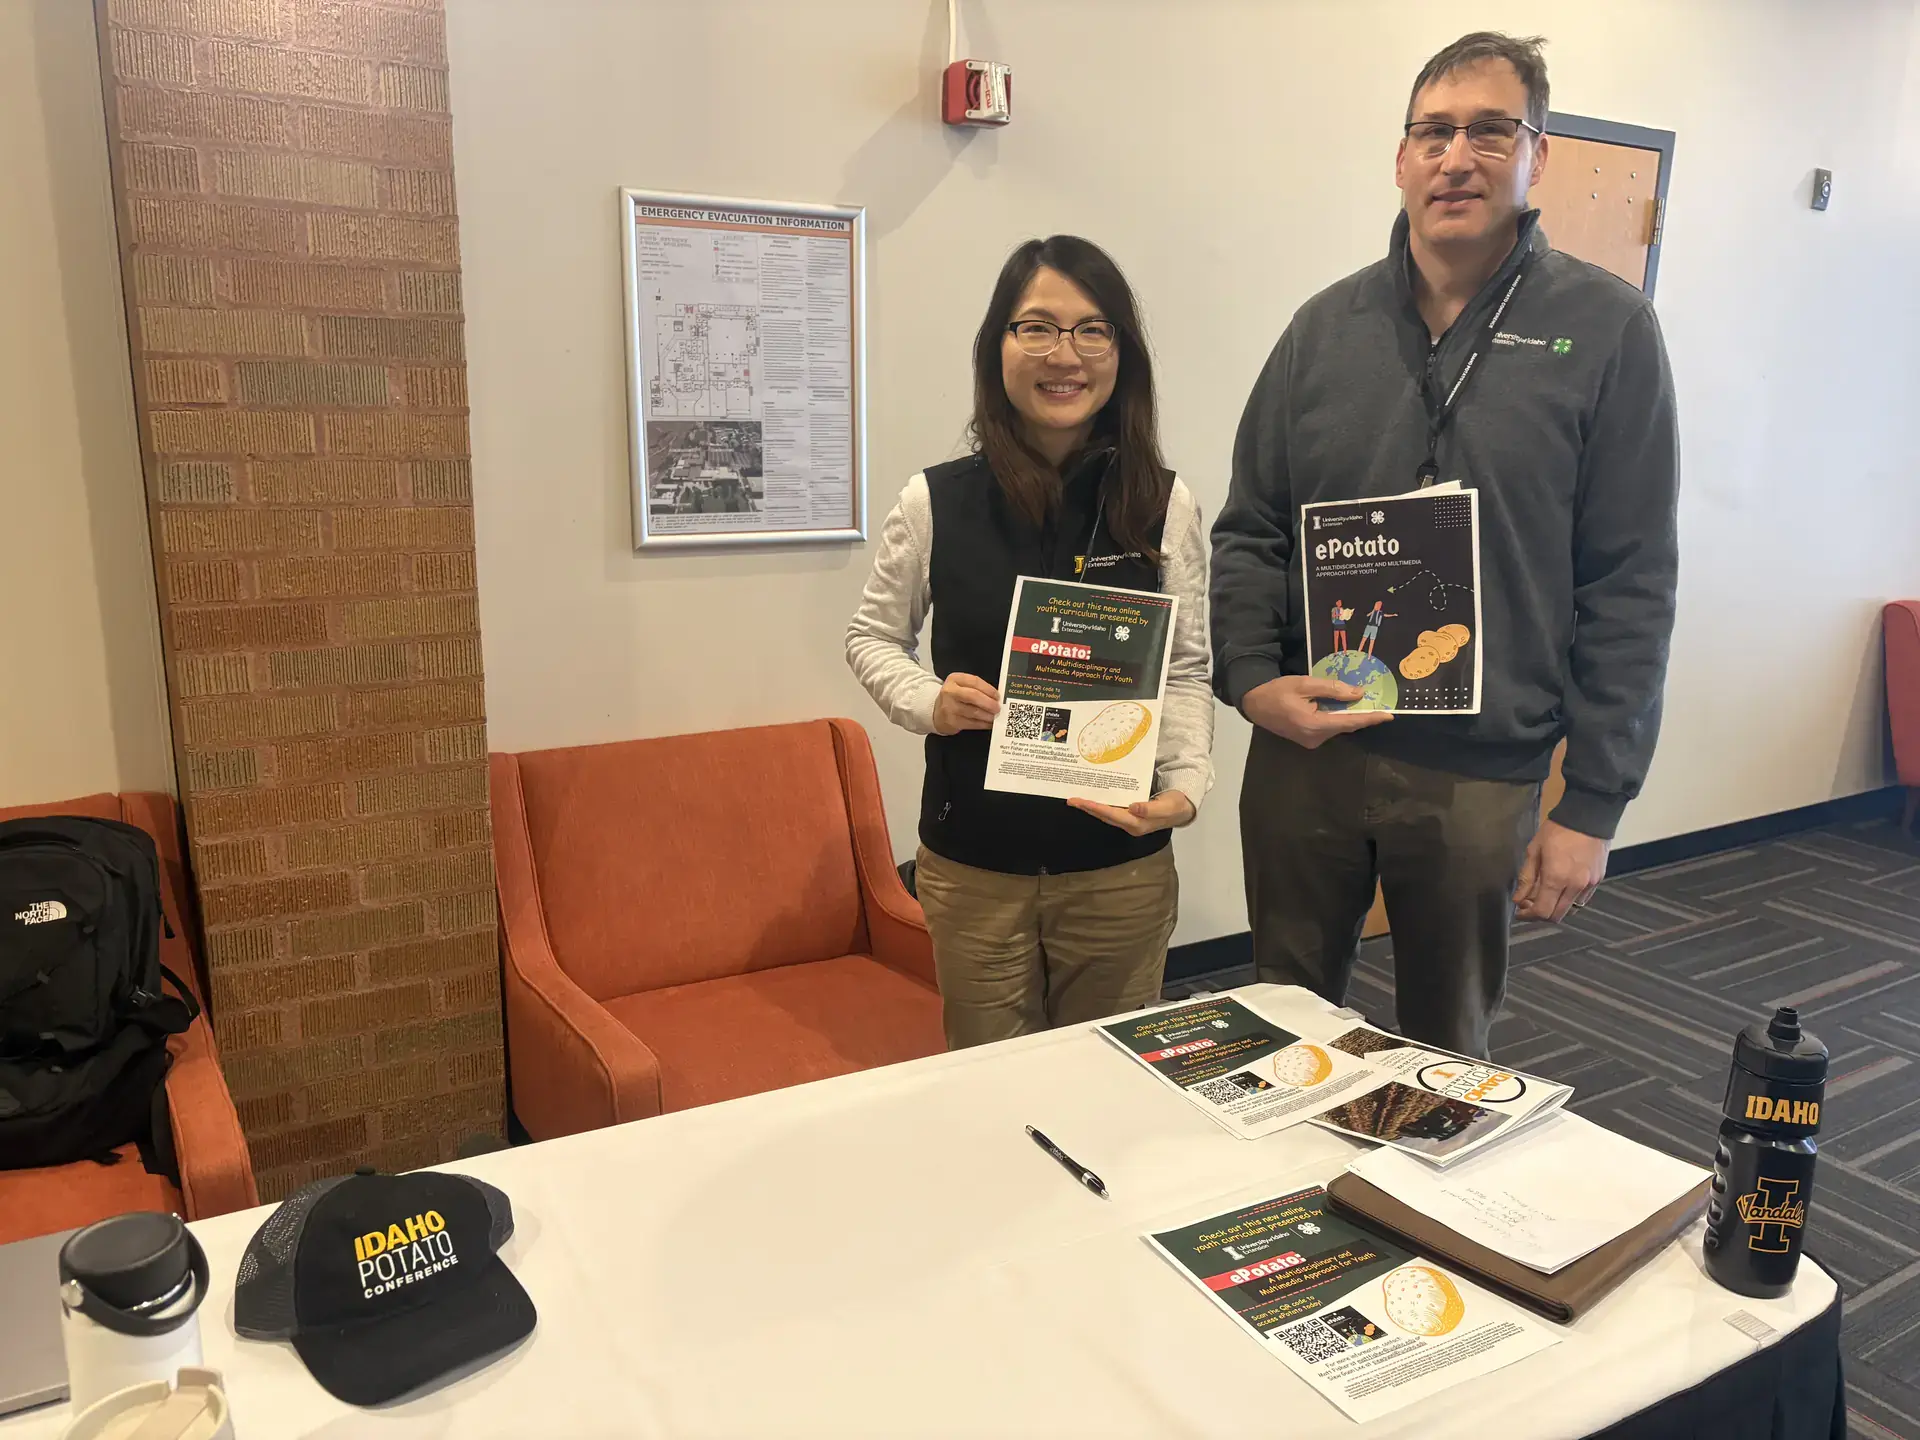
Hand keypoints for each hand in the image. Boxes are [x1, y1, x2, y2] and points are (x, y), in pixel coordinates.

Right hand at [932, 673, 999, 734]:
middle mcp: (950, 692)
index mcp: (954, 679)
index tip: (997, 695)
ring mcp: (949, 707)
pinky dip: (982, 724)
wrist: (935, 712)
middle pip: (973, 696)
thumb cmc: (953, 698)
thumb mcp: (960, 686)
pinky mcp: (951, 721)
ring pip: (973, 711)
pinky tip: (988, 723)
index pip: (975, 681)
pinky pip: (971, 723)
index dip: (989, 689)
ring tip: (994, 716)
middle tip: (997, 707)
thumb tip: (995, 697)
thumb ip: (976, 688)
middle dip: (989, 703)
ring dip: (987, 715)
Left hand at [1067, 790, 1195, 835]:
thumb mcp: (1168, 807)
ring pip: (1106, 813)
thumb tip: (1133, 808)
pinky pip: (1111, 809)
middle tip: (1071, 799)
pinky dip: (1100, 803)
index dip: (1097, 808)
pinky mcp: (1129, 814)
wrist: (1182, 808)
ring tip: (1076, 799)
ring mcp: (1129, 820)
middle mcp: (1130, 824)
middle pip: (1105, 816)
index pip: (1113, 815)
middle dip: (1088, 808)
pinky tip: (1093, 797)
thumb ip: (1151, 809)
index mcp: (1137, 824)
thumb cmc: (1176, 806)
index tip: (1082, 802)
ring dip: (1091, 807)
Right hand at [1239, 675, 1393, 749]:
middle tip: (1378, 704)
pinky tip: (1340, 707)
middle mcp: (1314, 738)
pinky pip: (1328, 728)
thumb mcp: (1304, 683)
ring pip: (1337, 727)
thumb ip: (1332, 689)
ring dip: (1348, 715)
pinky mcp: (1307, 740)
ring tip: (1360, 701)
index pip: (1350, 722)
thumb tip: (1358, 694)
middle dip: (1362, 715)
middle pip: (1345, 726)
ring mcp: (1310, 741)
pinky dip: (1337, 718)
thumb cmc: (1277, 691)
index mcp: (1314, 724)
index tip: (1389, 716)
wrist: (1254, 704)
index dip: (1371, 718)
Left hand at [1514, 819, 1610, 922]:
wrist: (1588, 817)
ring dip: (1555, 908)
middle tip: (1529, 904)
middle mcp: (1575, 886)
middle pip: (1556, 916)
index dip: (1528, 916)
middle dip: (1540, 915)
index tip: (1519, 911)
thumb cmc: (1558, 830)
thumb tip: (1518, 899)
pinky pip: (1581, 900)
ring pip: (1570, 910)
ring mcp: (1588, 885)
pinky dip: (1568, 900)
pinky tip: (1560, 888)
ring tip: (1544, 895)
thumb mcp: (1534, 850)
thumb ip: (1526, 878)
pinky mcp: (1597, 881)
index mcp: (1556, 878)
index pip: (1542, 911)